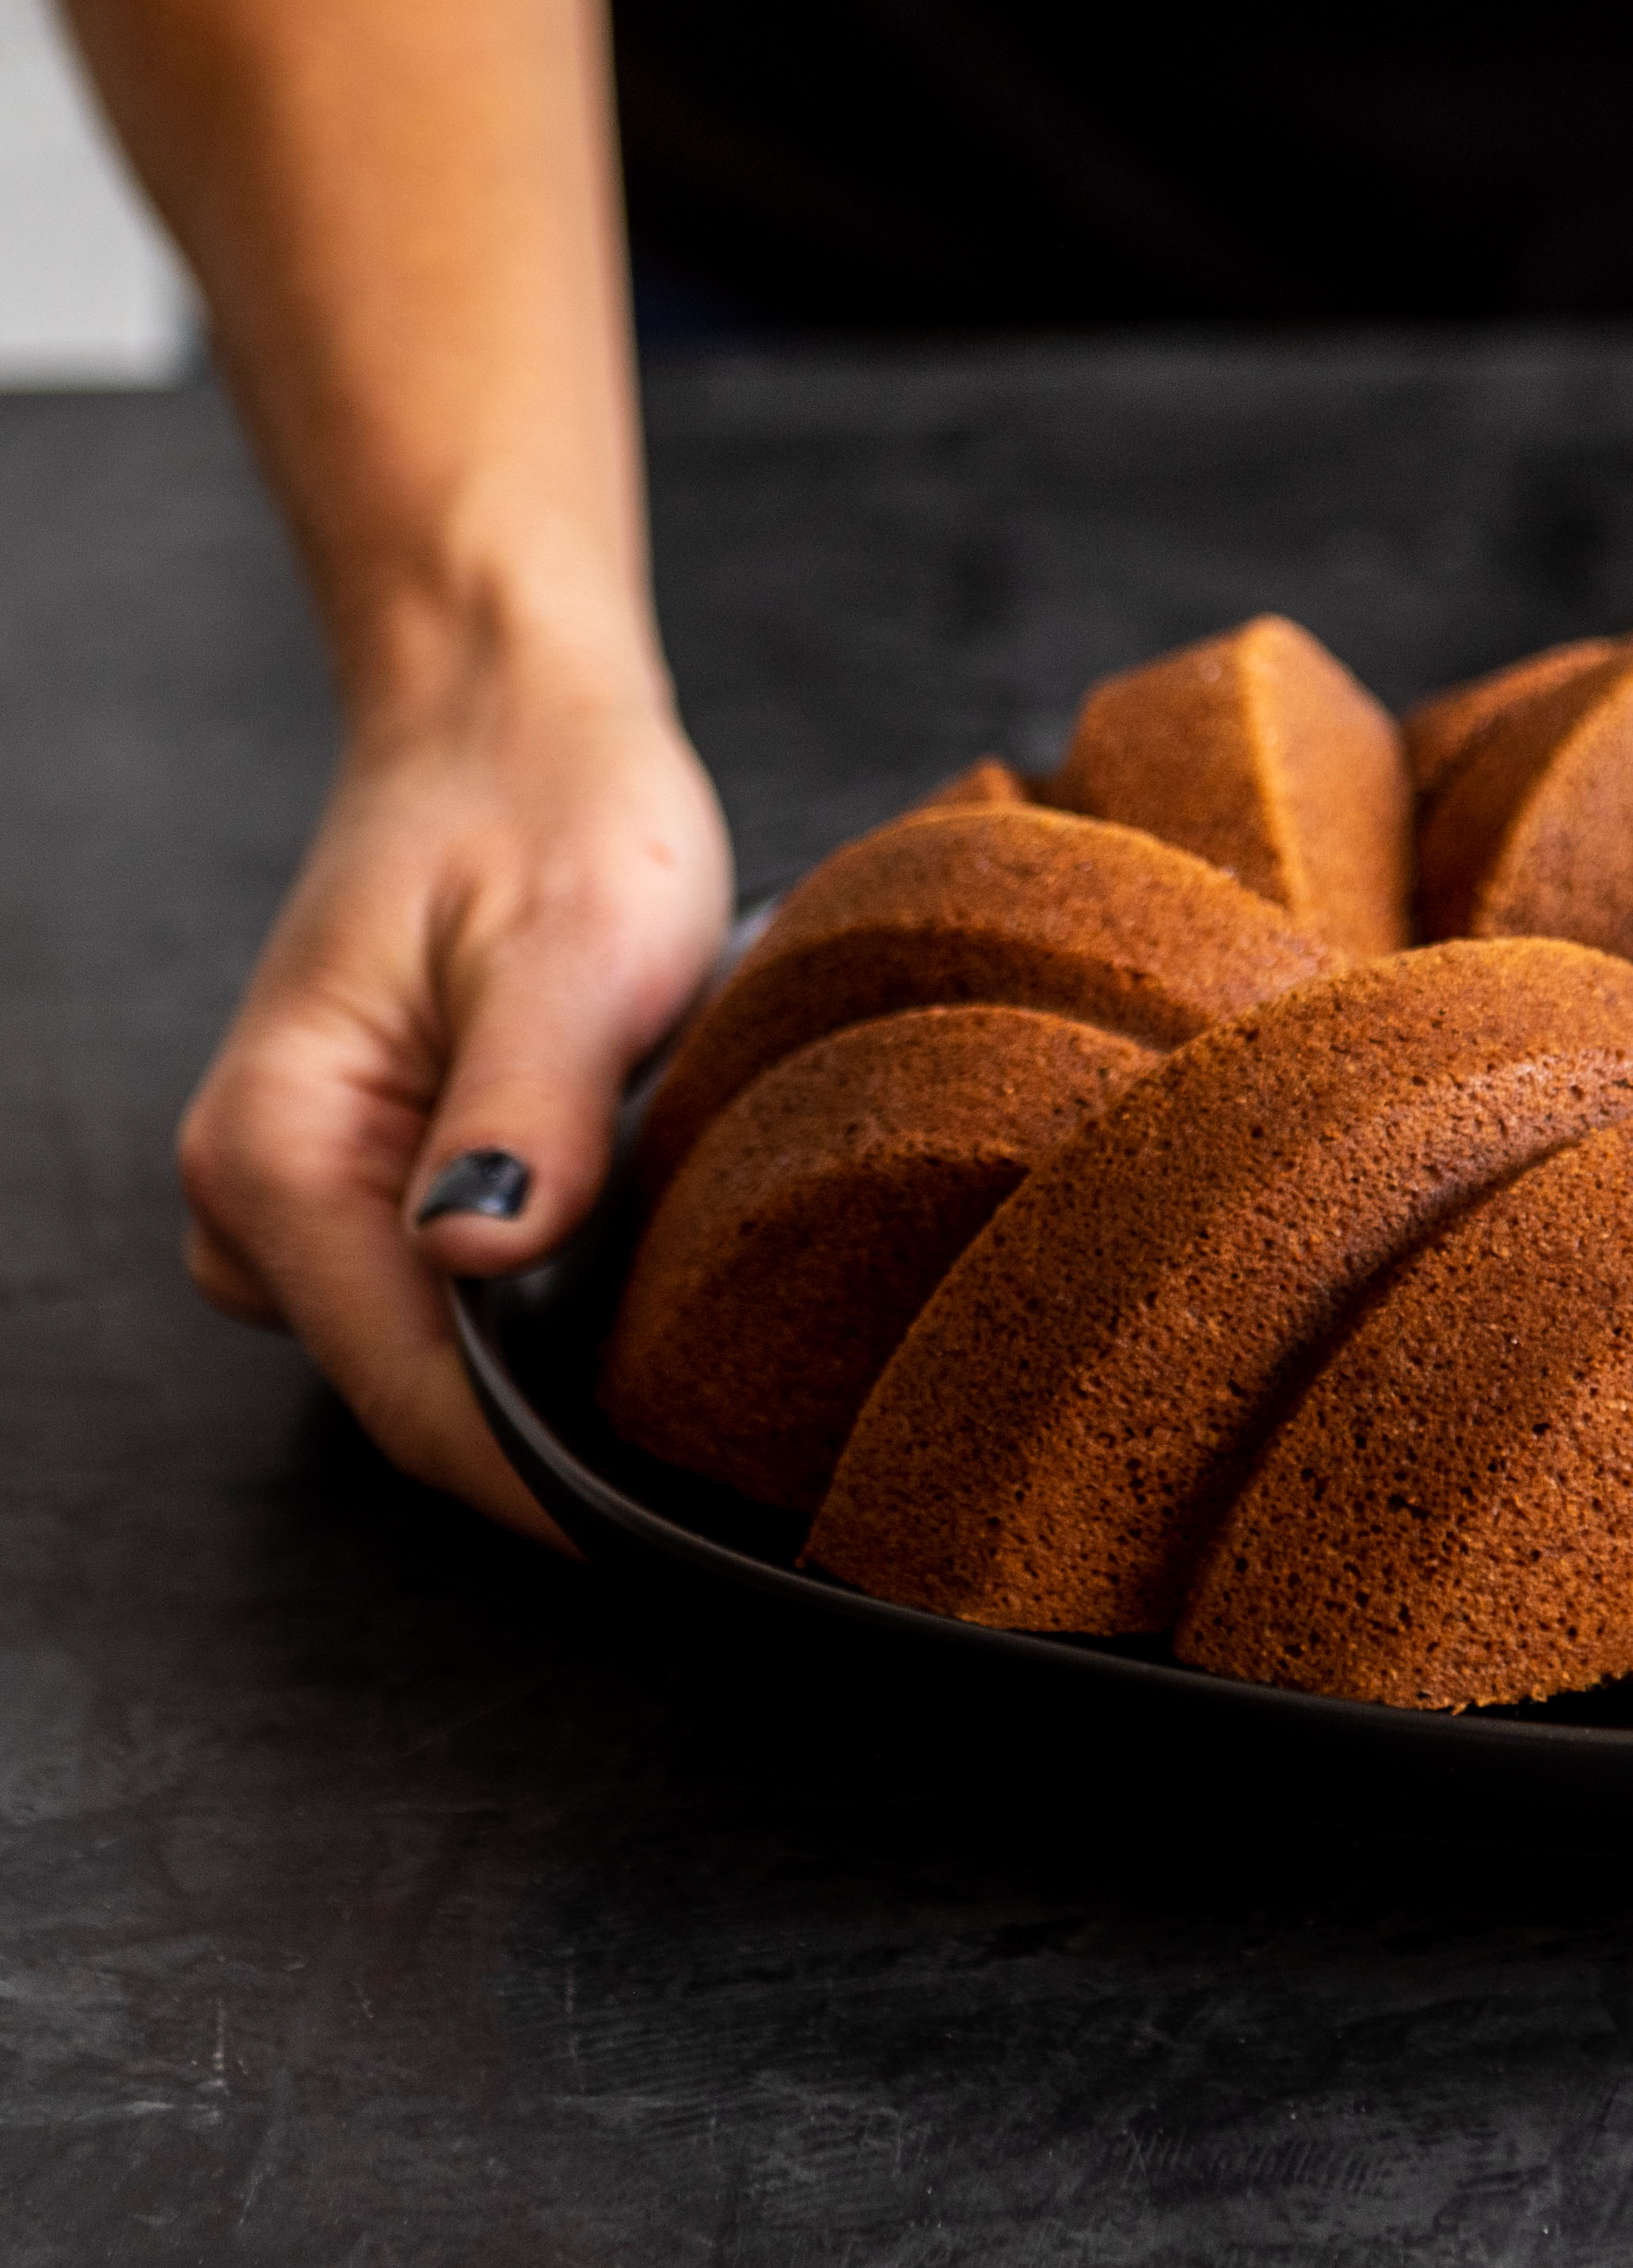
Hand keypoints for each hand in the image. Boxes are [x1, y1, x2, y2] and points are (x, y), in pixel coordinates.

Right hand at [179, 643, 731, 1547]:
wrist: (512, 722)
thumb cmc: (548, 809)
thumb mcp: (570, 946)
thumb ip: (529, 1106)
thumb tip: (481, 1258)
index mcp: (282, 1151)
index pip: (414, 1396)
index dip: (544, 1488)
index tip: (675, 1546)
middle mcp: (263, 1192)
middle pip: (417, 1401)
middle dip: (558, 1459)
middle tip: (735, 1502)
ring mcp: (308, 1194)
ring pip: (432, 1365)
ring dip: (553, 1396)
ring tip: (711, 1415)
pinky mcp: (373, 1179)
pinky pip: (446, 1306)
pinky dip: (539, 1328)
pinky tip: (644, 1317)